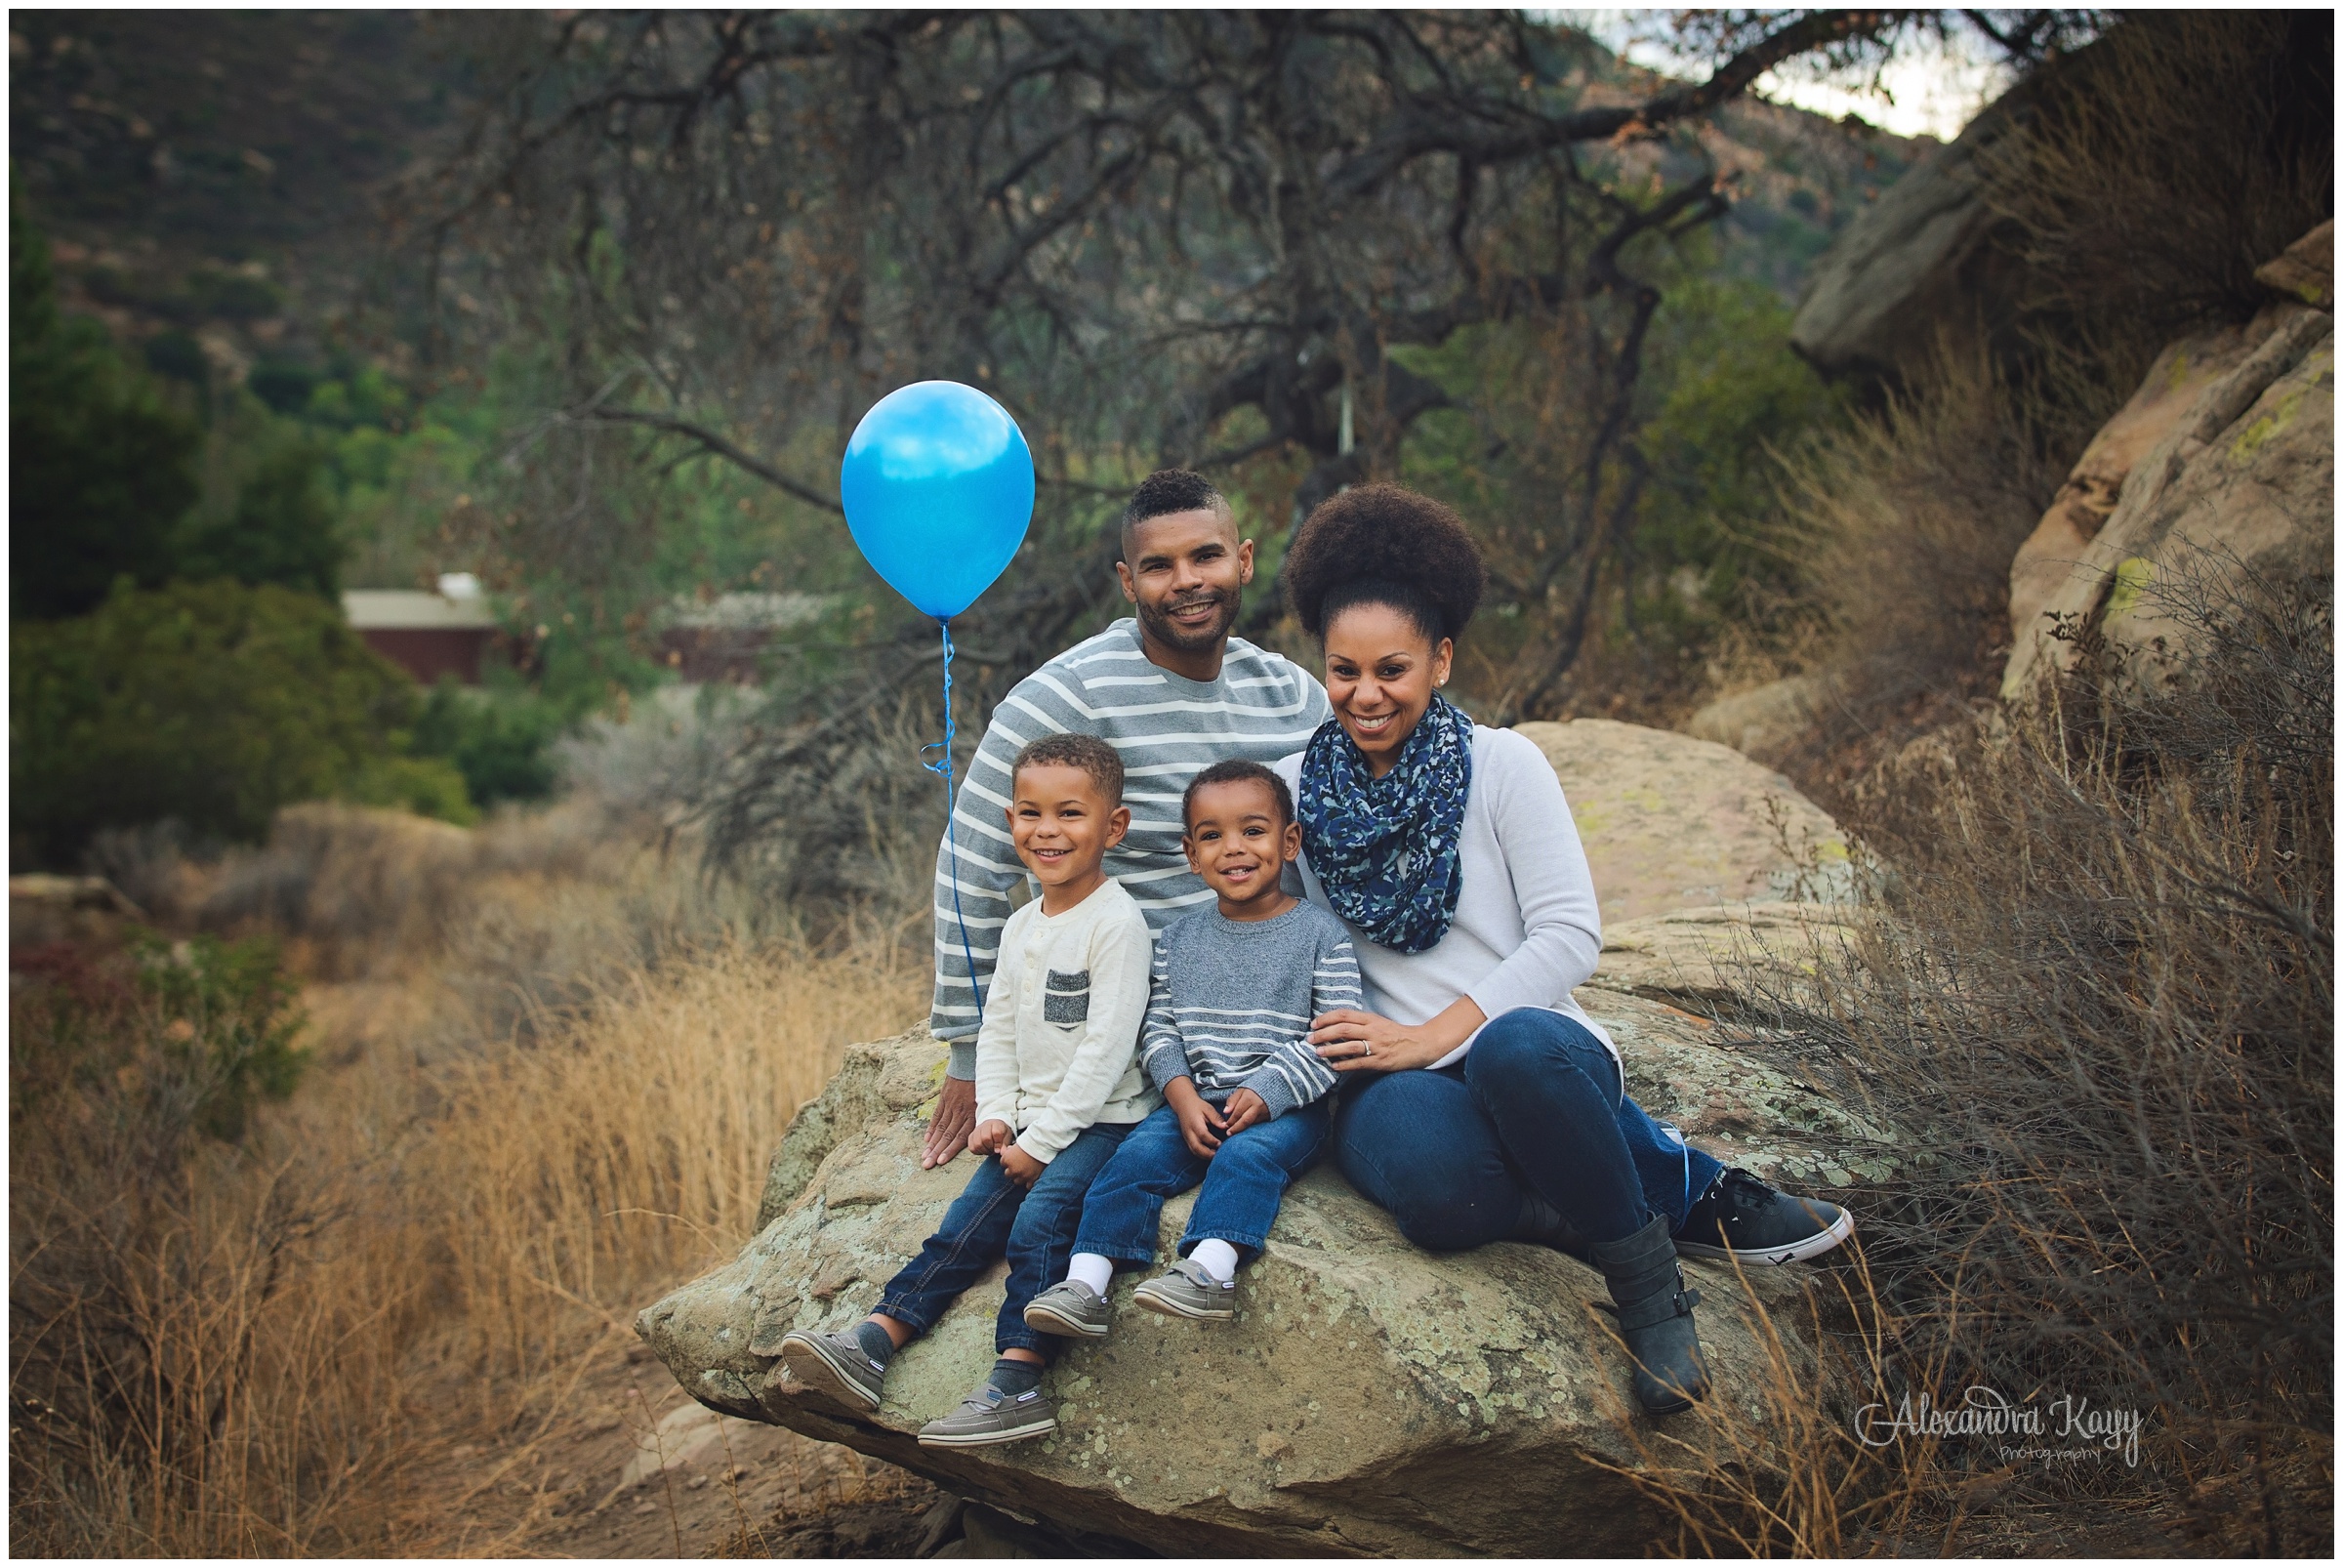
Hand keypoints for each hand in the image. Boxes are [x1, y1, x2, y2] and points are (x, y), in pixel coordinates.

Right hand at [924, 1075, 978, 1168]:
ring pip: (940, 1128)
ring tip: (924, 1156)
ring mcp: (950, 1106)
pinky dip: (931, 1128)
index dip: (949, 1150)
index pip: (960, 1137)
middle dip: (936, 1152)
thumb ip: (982, 1120)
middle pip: (947, 1136)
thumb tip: (982, 1136)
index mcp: (972, 1115)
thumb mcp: (987, 1103)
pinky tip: (926, 1139)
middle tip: (926, 1164)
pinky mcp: (943, 1099)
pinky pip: (936, 1116)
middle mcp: (960, 1113)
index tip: (940, 1161)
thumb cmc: (982, 1086)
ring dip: (931, 1144)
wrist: (970, 1064)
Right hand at [966, 1118, 1012, 1156]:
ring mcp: (976, 1131)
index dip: (998, 1144)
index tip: (999, 1150)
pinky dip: (978, 1152)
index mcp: (996, 1124)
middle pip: (985, 1139)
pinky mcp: (970, 1137)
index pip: (996, 1133)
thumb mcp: (1007, 1137)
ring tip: (989, 1150)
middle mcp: (984, 1125)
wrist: (993, 1127)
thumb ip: (1005, 1145)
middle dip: (991, 1148)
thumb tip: (1002, 1153)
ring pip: (977, 1144)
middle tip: (994, 1150)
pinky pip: (972, 1148)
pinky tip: (983, 1150)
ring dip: (984, 1151)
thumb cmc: (1001, 1133)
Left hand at [998, 1143, 1044, 1187]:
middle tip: (1019, 1166)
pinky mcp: (1032, 1179)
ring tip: (1025, 1171)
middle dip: (1013, 1170)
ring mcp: (1022, 1175)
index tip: (1013, 1159)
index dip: (1009, 1161)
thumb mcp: (1016, 1144)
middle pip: (1008, 1174)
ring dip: (1020, 1177)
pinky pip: (1028, 1186)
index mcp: (1007, 1159)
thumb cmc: (1029, 1142)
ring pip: (1016, 1181)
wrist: (1042, 1144)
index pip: (1002, 1164)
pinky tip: (1031, 1177)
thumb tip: (1008, 1150)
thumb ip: (1010, 1150)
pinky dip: (1029, 1182)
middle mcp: (1013, 1169)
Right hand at [1165, 1077, 1225, 1158]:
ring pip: (1194, 1151)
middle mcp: (1189, 1132)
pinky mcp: (1187, 1140)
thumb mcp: (1208, 1108)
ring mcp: (1187, 1137)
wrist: (1183, 1104)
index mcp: (1195, 1124)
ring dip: (1204, 1156)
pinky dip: (1201, 1154)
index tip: (1221, 1144)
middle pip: (1196, 1147)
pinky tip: (1210, 1154)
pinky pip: (1193, 1150)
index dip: (1212, 1141)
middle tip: (1218, 1155)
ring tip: (1216, 1156)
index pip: (1203, 1135)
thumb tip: (1225, 1127)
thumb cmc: (1197, 1106)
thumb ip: (1216, 1118)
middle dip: (1207, 1153)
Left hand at [1221, 1087, 1270, 1134]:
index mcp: (1249, 1098)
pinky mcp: (1268, 1116)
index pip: (1237, 1113)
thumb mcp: (1241, 1091)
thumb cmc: (1253, 1090)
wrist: (1271, 1089)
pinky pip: (1257, 1123)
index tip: (1225, 1126)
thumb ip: (1232, 1100)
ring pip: (1251, 1123)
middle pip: (1245, 1121)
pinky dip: (1250, 1124)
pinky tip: (1245, 1125)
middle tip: (1229, 1133)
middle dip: (1236, 1129)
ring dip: (1242, 1128)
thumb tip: (1225, 1112)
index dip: (1230, 1121)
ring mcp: (1264, 1112)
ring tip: (1235, 1130)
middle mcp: (1257, 1106)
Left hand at [1310, 1006, 1473, 1073]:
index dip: (1326, 1018)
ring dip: (1330, 1050)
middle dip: (1323, 1033)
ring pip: (1349, 1045)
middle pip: (1343, 1029)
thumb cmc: (1397, 1034)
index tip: (1314, 1023)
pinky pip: (1359, 1063)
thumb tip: (1337, 1029)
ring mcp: (1377, 1046)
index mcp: (1371, 1019)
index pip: (1344, 1014)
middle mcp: (1373, 1030)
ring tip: (1317, 1053)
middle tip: (1310, 1039)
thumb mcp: (1379, 1023)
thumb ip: (1361, 1024)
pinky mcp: (1381, 1061)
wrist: (1421, 1044)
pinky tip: (1334, 1067)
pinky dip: (1345, 1065)